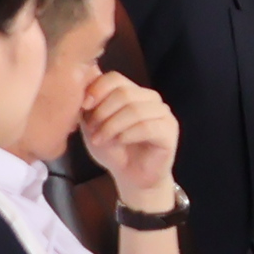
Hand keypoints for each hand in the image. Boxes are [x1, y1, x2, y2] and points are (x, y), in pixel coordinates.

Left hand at [79, 69, 181, 209]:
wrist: (131, 176)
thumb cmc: (112, 149)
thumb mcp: (92, 124)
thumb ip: (88, 104)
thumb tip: (82, 78)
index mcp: (132, 93)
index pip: (115, 78)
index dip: (97, 90)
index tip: (84, 107)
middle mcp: (150, 99)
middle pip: (124, 92)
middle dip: (103, 112)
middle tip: (91, 130)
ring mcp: (163, 114)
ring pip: (135, 109)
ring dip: (112, 126)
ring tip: (100, 140)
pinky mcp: (170, 131)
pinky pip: (147, 127)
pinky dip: (127, 134)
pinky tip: (119, 142)